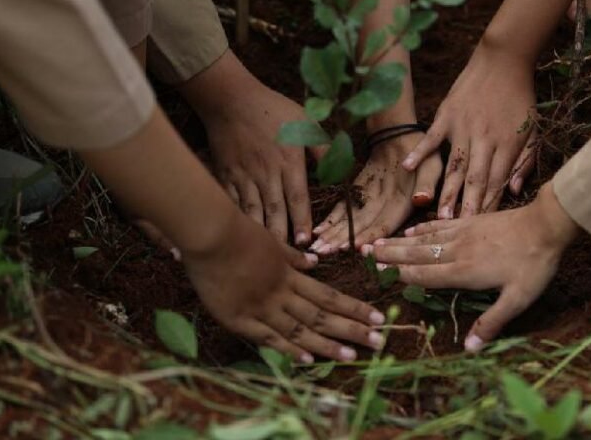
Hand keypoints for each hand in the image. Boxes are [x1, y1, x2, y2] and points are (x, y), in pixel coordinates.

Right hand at [184, 215, 384, 362]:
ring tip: (351, 356)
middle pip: (322, 315)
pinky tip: (308, 359)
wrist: (211, 235)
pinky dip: (288, 349)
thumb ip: (291, 256)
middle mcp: (282, 293)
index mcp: (290, 275)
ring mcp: (262, 307)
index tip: (377, 318)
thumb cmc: (238, 232)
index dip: (354, 308)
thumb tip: (314, 261)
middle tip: (379, 343)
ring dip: (327, 343)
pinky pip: (268, 337)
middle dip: (352, 329)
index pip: (329, 296)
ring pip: (300, 329)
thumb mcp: (271, 240)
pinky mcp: (240, 318)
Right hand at [200, 84, 322, 245]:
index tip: (306, 242)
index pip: (298, 197)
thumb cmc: (273, 109)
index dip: (302, 221)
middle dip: (283, 237)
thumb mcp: (306, 121)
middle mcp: (266, 172)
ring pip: (253, 211)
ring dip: (261, 234)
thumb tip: (340, 170)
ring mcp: (244, 176)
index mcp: (289, 161)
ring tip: (267, 255)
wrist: (231, 98)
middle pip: (275, 211)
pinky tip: (241, 236)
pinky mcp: (226, 176)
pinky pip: (232, 202)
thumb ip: (324, 149)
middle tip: (288, 260)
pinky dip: (237, 220)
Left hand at [310, 132, 441, 253]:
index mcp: (404, 205)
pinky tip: (318, 231)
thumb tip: (422, 199)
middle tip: (322, 253)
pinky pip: (344, 210)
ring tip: (316, 248)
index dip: (369, 236)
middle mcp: (386, 209)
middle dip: (342, 242)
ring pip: (351, 223)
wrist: (404, 136)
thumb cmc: (421, 150)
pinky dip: (331, 220)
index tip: (353, 246)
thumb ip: (427, 183)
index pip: (384, 225)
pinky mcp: (359, 195)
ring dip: (333, 236)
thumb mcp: (431, 165)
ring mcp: (371, 203)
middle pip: (363, 229)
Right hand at [362, 181, 577, 351]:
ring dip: (400, 241)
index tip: (378, 273)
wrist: (547, 225)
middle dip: (390, 254)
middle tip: (365, 252)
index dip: (401, 274)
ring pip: (424, 239)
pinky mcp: (472, 221)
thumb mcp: (517, 300)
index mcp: (464, 272)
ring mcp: (463, 233)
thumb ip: (491, 323)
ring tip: (379, 242)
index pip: (425, 275)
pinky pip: (441, 224)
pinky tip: (413, 230)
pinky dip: (424, 228)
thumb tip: (469, 348)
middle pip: (417, 254)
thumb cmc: (533, 264)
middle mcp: (457, 251)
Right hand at [402, 46, 536, 217]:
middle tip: (456, 231)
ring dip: (446, 191)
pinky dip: (420, 152)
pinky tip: (408, 168)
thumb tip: (515, 190)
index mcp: (508, 145)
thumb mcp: (533, 130)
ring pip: (454, 166)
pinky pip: (432, 138)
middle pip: (475, 179)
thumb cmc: (520, 98)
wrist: (504, 60)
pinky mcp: (447, 115)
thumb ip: (525, 161)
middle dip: (466, 207)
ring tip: (437, 215)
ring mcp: (463, 127)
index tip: (479, 229)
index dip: (488, 206)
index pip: (497, 182)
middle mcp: (485, 139)